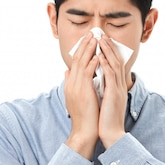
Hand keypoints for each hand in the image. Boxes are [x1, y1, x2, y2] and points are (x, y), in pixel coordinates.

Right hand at [64, 33, 99, 158]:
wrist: (84, 131)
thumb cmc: (85, 116)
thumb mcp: (75, 97)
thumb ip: (71, 83)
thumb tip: (67, 71)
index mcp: (70, 84)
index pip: (75, 62)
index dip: (81, 50)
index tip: (88, 39)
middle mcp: (71, 83)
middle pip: (77, 59)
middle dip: (85, 45)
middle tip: (92, 33)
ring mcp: (76, 87)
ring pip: (82, 63)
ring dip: (89, 50)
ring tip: (95, 38)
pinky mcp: (83, 92)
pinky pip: (87, 74)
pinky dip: (92, 64)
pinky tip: (97, 55)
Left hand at [97, 35, 127, 147]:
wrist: (111, 134)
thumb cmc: (106, 120)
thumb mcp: (103, 101)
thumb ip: (100, 89)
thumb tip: (93, 81)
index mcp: (117, 87)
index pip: (114, 65)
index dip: (109, 53)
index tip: (102, 42)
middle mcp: (119, 86)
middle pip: (116, 61)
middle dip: (109, 47)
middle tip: (102, 35)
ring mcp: (118, 89)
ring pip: (114, 65)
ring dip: (107, 51)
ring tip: (101, 40)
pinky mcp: (114, 94)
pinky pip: (110, 76)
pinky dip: (105, 65)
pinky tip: (100, 56)